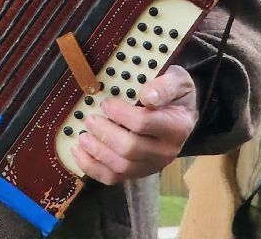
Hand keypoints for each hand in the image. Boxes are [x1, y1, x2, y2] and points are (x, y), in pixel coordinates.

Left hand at [72, 65, 197, 184]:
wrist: (181, 114)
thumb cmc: (175, 95)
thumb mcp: (178, 81)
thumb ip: (165, 85)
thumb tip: (148, 96)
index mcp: (176, 127)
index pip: (143, 123)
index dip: (120, 114)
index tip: (106, 103)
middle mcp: (166, 151)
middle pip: (130, 149)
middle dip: (105, 133)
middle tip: (90, 119)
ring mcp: (152, 165)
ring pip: (121, 167)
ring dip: (97, 151)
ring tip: (83, 135)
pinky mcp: (139, 172)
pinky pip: (113, 178)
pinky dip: (92, 168)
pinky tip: (79, 152)